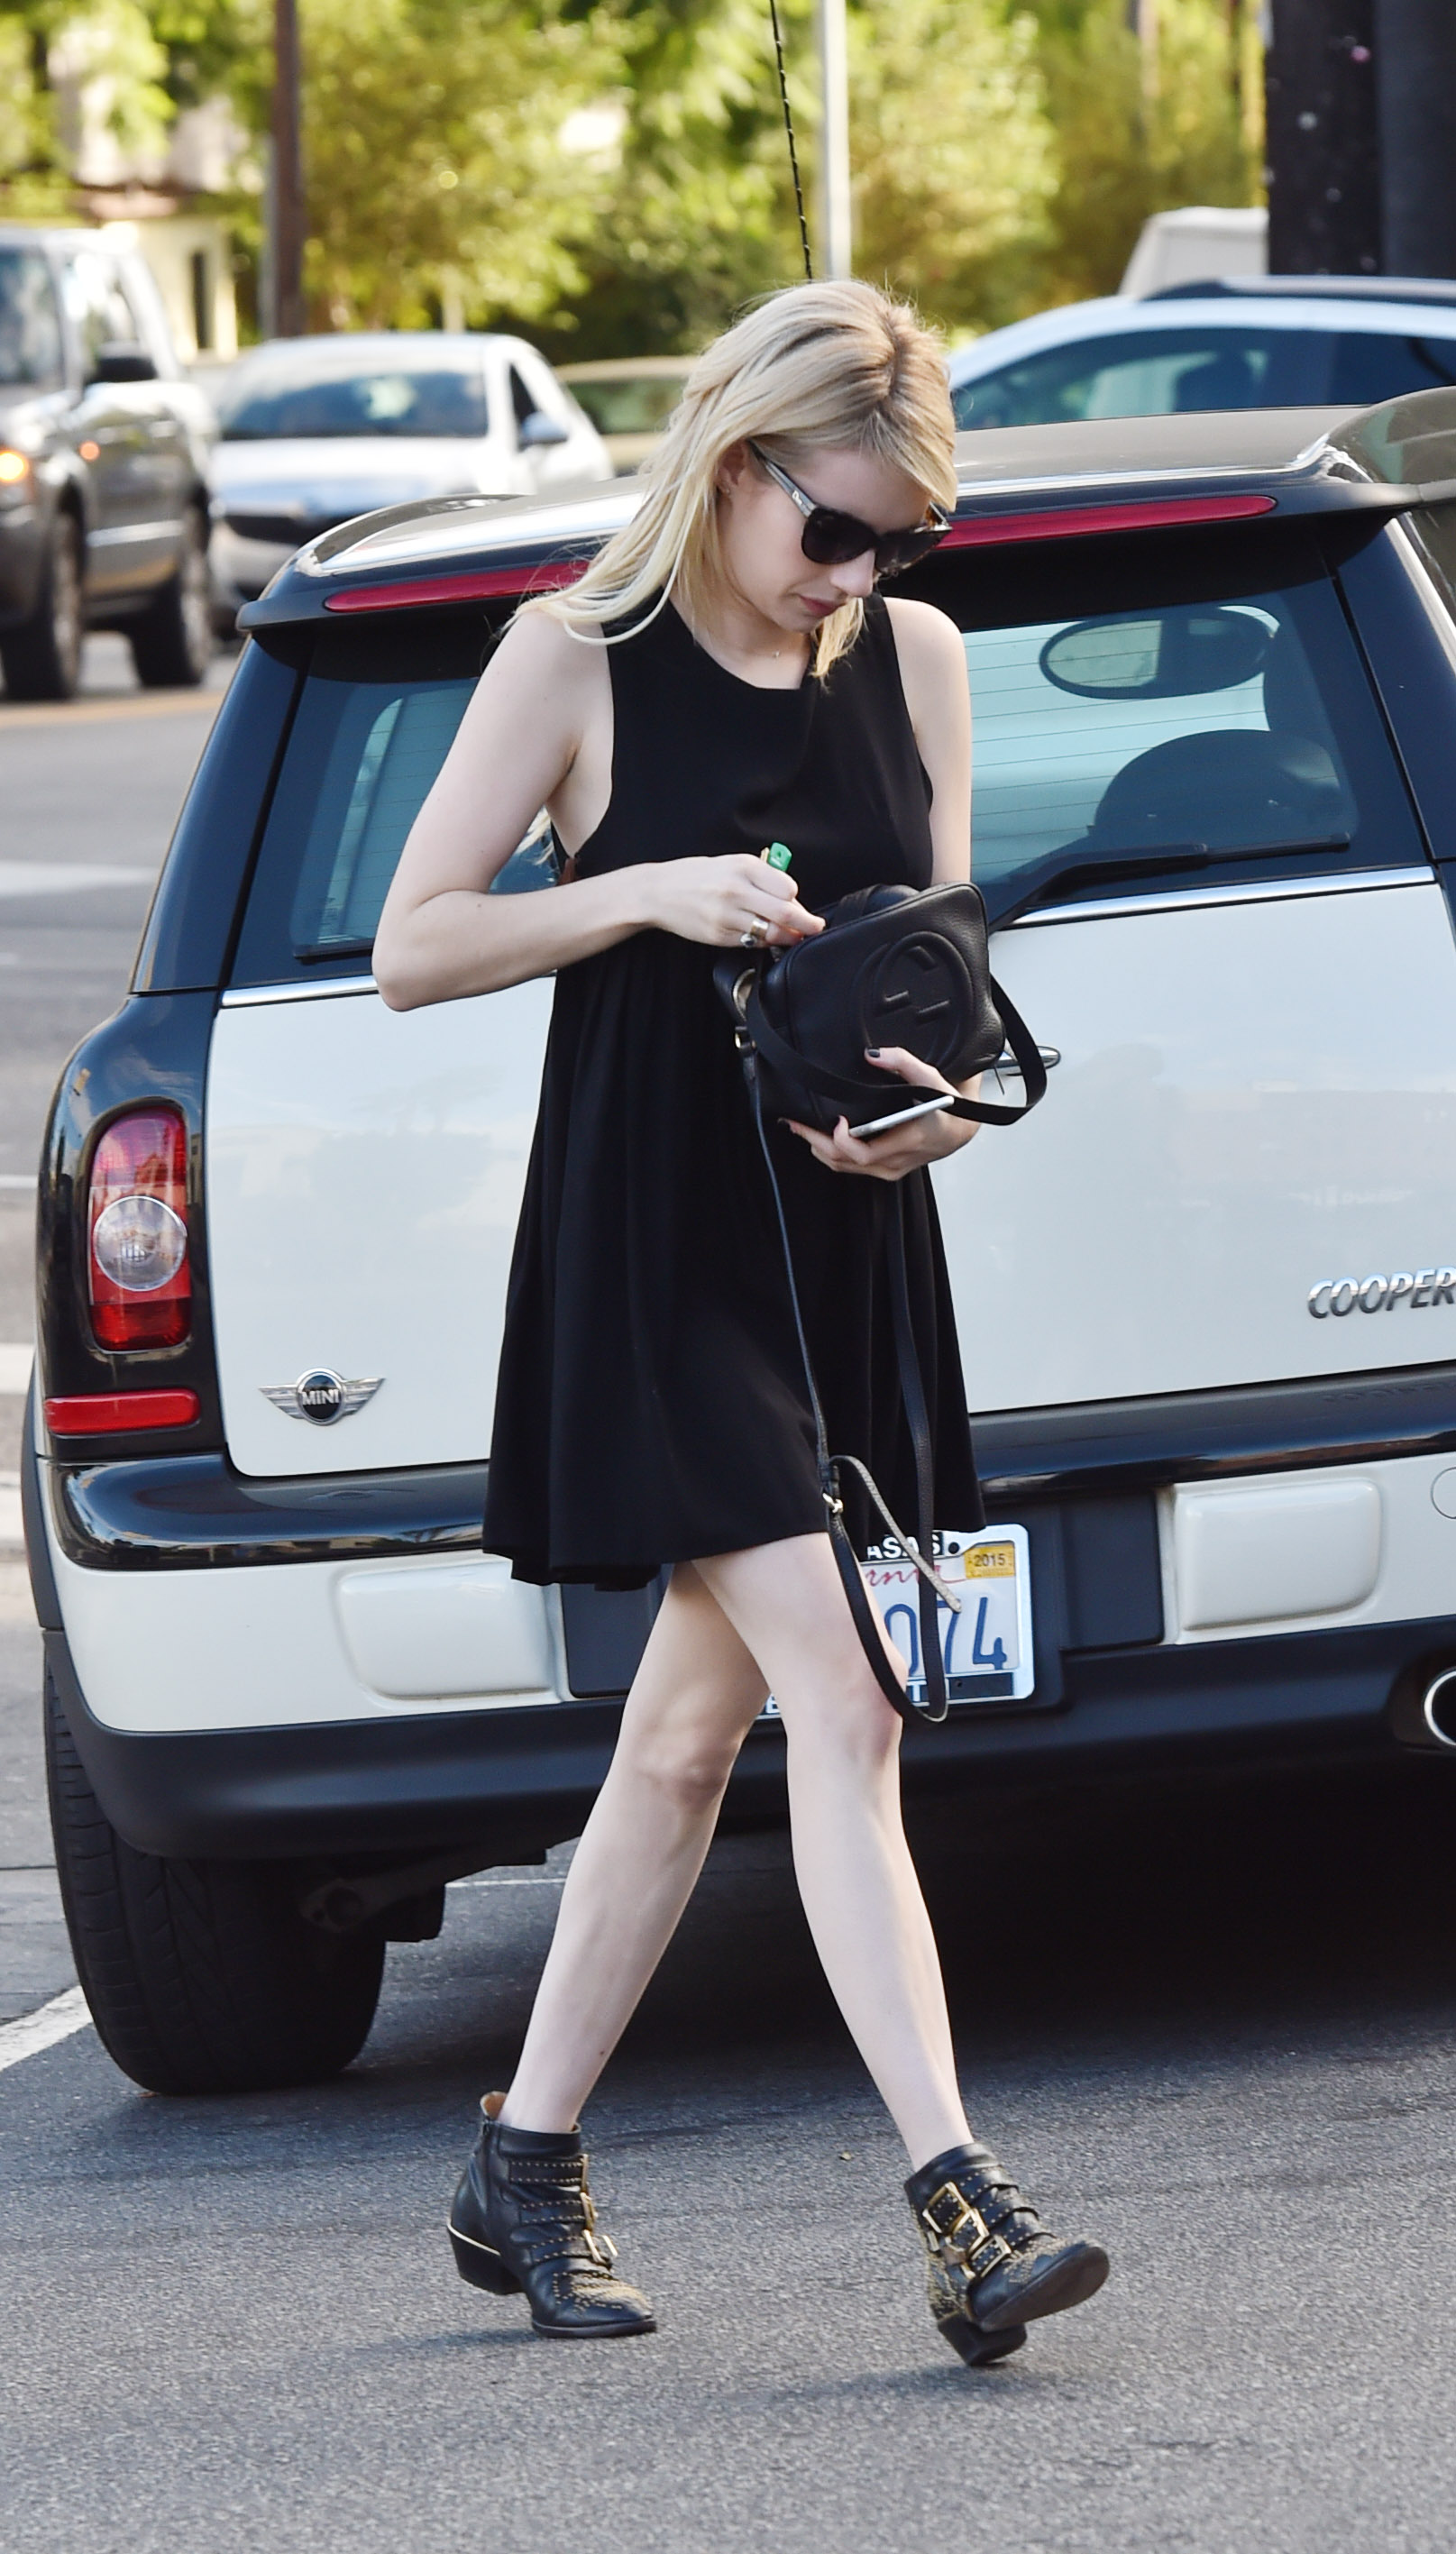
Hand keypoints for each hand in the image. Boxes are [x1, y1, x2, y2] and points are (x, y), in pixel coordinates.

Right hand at [643, 853, 823, 949]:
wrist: (658, 892)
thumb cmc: (696, 876)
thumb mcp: (731, 863)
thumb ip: (761, 877)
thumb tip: (790, 899)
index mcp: (743, 867)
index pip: (788, 888)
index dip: (796, 899)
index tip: (799, 905)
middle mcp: (736, 889)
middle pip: (786, 913)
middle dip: (806, 924)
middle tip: (815, 928)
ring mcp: (727, 915)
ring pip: (771, 932)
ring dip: (787, 937)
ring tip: (791, 935)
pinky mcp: (719, 934)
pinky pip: (751, 942)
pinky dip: (762, 941)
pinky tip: (760, 935)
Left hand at [785, 1046, 982, 1182]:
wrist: (963, 1127)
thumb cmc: (949, 1106)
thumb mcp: (932, 1078)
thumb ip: (904, 1062)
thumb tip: (873, 1054)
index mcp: (908, 1141)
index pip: (865, 1154)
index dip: (843, 1141)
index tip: (836, 1119)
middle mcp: (897, 1162)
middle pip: (846, 1163)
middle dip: (817, 1143)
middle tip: (796, 1123)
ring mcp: (890, 1170)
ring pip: (845, 1168)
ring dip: (821, 1149)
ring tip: (802, 1129)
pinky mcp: (886, 1170)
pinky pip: (852, 1169)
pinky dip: (833, 1154)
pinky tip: (822, 1139)